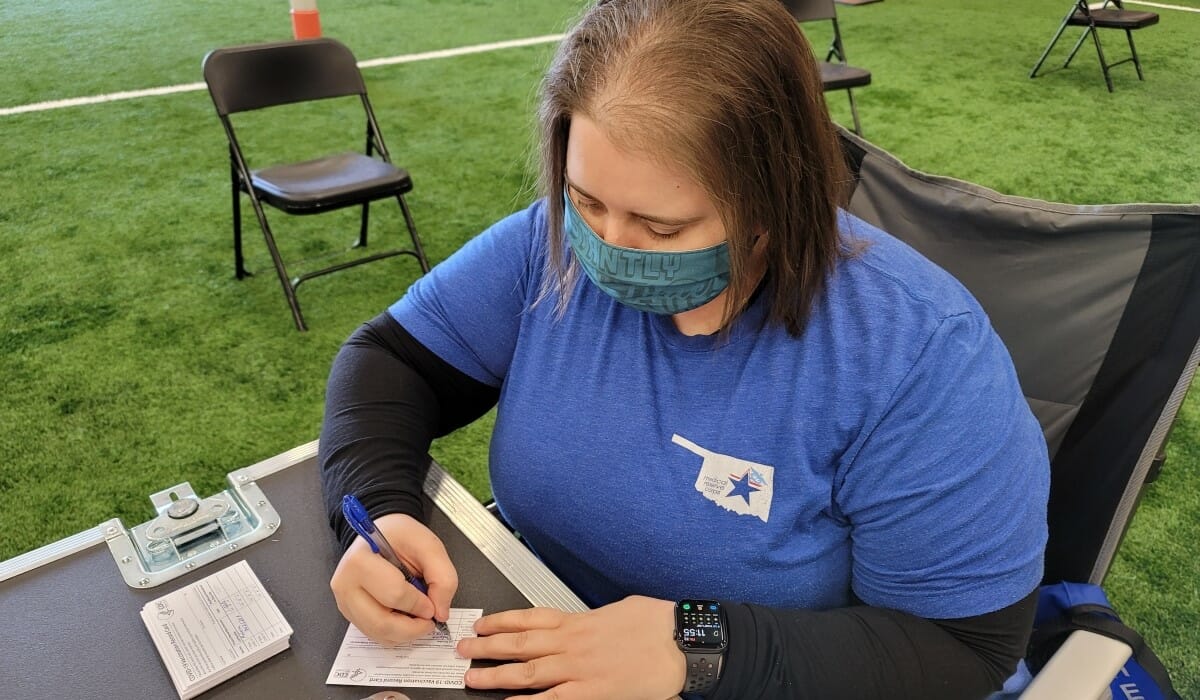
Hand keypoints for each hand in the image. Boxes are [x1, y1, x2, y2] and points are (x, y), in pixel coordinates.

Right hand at [330, 513, 458, 644]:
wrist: (380, 536)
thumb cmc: (400, 537)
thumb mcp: (429, 545)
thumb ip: (442, 577)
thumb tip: (441, 612)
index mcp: (360, 560)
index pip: (393, 594)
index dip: (419, 604)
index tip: (433, 604)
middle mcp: (345, 584)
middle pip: (381, 622)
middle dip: (413, 628)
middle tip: (430, 621)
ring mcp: (344, 602)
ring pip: (377, 633)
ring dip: (405, 634)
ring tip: (419, 619)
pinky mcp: (350, 614)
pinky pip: (375, 635)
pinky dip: (395, 634)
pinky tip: (405, 620)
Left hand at [457, 595, 685, 699]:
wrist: (678, 641)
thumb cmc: (655, 624)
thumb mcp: (617, 610)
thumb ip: (591, 620)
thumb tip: (581, 624)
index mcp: (578, 620)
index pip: (529, 618)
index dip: (502, 621)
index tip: (483, 623)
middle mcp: (571, 642)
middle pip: (519, 643)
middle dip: (487, 646)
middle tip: (463, 649)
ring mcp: (578, 667)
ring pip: (526, 670)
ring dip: (496, 673)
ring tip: (472, 676)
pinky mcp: (590, 691)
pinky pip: (551, 698)